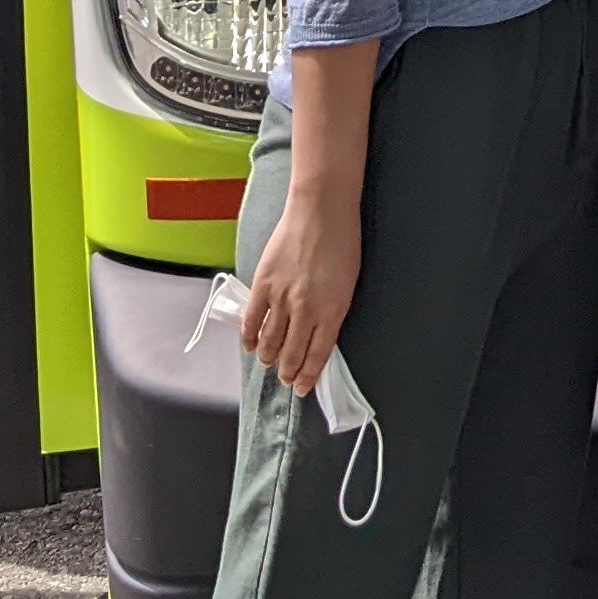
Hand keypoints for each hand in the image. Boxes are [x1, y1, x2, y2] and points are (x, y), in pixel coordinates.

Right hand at [241, 194, 360, 396]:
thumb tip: (320, 335)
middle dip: (287, 373)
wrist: (322, 210)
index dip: (308, 375)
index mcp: (333, 310)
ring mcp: (282, 298)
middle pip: (291, 353)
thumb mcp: (348, 282)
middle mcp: (307, 310)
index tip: (302, 388)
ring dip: (268, 358)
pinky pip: (251, 321)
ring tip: (269, 363)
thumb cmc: (342, 241)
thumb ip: (333, 311)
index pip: (317, 354)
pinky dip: (249, 337)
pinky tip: (250, 345)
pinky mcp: (262, 285)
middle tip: (285, 380)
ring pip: (269, 342)